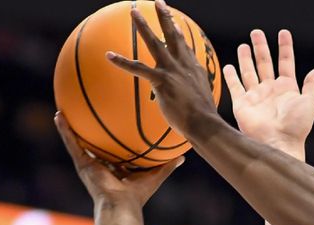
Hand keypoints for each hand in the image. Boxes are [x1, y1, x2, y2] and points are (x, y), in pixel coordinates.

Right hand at [55, 112, 181, 206]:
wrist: (121, 204)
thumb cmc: (138, 194)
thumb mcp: (155, 175)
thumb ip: (167, 165)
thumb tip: (183, 156)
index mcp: (117, 169)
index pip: (115, 152)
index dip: (114, 141)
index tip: (115, 125)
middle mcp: (101, 166)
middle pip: (96, 145)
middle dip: (92, 132)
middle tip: (88, 113)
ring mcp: (89, 165)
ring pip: (78, 142)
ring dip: (71, 127)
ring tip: (64, 110)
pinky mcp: (82, 164)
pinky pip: (71, 143)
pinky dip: (64, 130)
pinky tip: (59, 115)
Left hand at [107, 0, 218, 138]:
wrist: (204, 123)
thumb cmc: (203, 118)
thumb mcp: (202, 99)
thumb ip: (194, 92)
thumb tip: (190, 97)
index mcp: (194, 69)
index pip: (185, 47)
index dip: (179, 33)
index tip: (175, 23)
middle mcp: (183, 65)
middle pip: (173, 36)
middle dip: (165, 17)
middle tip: (159, 2)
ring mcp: (172, 71)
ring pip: (155, 43)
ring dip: (143, 26)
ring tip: (134, 12)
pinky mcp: (161, 81)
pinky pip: (138, 69)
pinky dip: (122, 61)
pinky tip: (110, 55)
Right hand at [222, 30, 313, 154]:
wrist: (279, 143)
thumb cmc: (296, 126)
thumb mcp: (310, 103)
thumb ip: (311, 85)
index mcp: (287, 88)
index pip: (285, 62)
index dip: (285, 47)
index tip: (283, 33)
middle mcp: (270, 91)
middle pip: (265, 63)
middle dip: (261, 48)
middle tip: (256, 32)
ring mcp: (256, 97)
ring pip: (249, 72)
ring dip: (246, 59)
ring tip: (244, 45)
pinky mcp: (242, 105)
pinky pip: (235, 87)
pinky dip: (231, 76)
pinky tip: (228, 66)